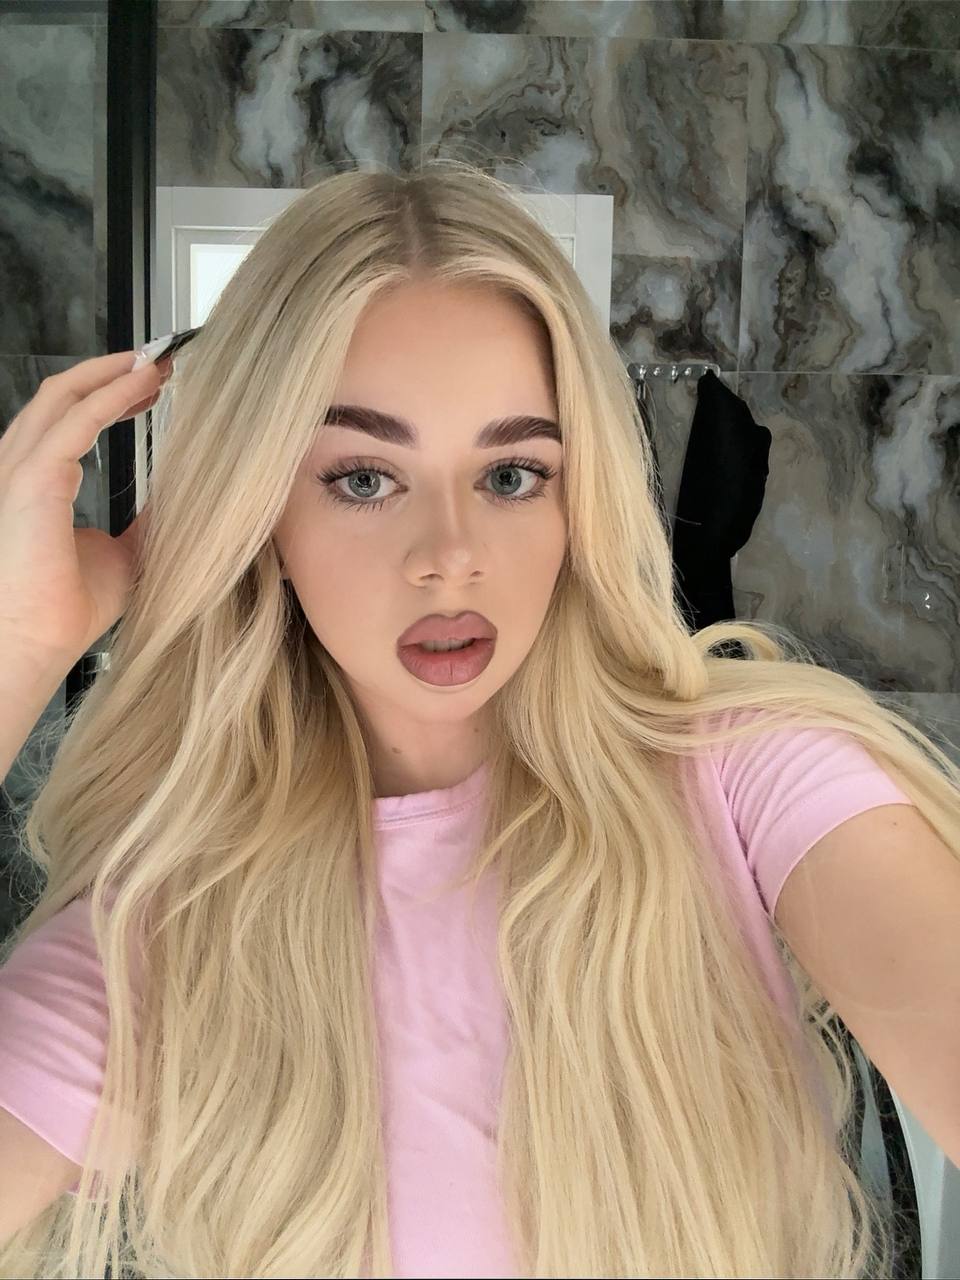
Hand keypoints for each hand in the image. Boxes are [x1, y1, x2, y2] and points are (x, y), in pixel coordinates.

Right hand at [0, 349, 170, 671]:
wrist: (38, 641)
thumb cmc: (68, 609)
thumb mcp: (128, 554)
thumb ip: (149, 522)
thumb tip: (185, 501)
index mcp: (40, 481)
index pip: (71, 418)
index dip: (111, 393)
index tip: (155, 383)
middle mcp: (24, 466)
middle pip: (63, 394)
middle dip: (112, 370)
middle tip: (162, 359)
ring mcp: (21, 469)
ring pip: (64, 395)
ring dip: (112, 372)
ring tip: (158, 360)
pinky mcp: (32, 479)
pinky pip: (75, 420)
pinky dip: (111, 395)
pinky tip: (144, 383)